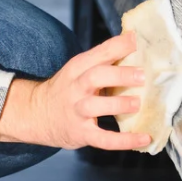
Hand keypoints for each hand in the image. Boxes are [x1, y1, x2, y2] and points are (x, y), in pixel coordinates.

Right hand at [0, 32, 151, 150]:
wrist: (37, 115)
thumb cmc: (68, 89)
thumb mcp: (80, 69)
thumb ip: (104, 58)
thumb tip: (135, 41)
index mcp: (78, 68)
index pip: (98, 53)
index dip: (118, 46)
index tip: (136, 40)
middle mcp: (75, 88)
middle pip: (94, 76)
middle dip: (119, 74)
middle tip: (142, 75)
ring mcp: (77, 111)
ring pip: (95, 106)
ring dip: (118, 104)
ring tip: (138, 104)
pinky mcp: (82, 133)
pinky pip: (104, 139)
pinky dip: (124, 140)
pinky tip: (143, 138)